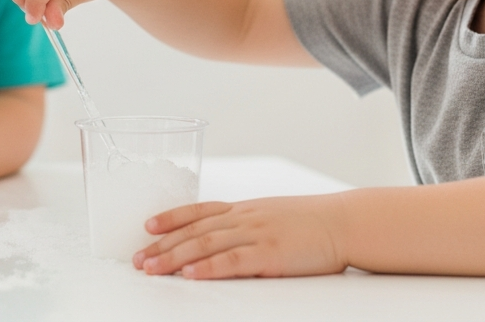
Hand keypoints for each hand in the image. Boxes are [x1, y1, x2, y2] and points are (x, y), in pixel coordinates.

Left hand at [134, 195, 348, 278]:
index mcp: (245, 209)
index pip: (198, 211)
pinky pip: (233, 260)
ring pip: (206, 244)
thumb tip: (224, 238)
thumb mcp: (273, 216)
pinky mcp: (270, 254)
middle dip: (163, 245)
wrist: (346, 222)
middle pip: (194, 230)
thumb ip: (248, 225)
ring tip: (152, 269)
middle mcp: (245, 218)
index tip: (147, 227)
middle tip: (138, 260)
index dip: (170, 218)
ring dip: (175, 258)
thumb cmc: (313, 223)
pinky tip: (190, 275)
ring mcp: (256, 234)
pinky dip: (209, 268)